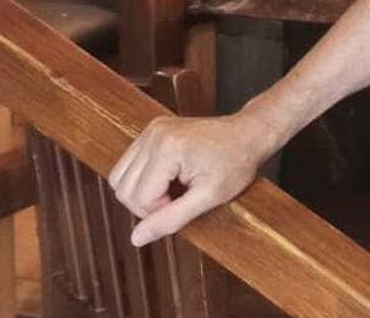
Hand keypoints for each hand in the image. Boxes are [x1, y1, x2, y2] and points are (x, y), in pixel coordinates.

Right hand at [106, 111, 275, 246]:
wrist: (250, 133)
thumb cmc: (237, 163)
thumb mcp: (210, 197)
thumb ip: (171, 219)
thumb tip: (136, 238)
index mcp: (167, 148)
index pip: (139, 198)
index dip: (159, 212)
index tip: (186, 204)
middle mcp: (154, 135)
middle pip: (123, 189)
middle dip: (148, 204)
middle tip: (180, 199)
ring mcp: (151, 130)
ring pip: (119, 178)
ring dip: (142, 193)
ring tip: (174, 189)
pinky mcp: (151, 131)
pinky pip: (127, 165)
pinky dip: (142, 180)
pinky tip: (169, 179)